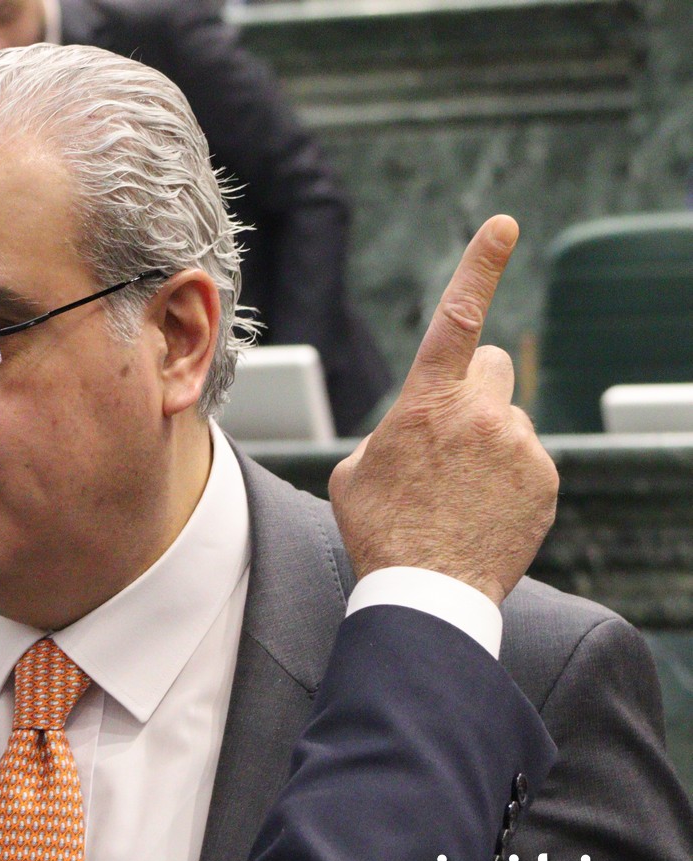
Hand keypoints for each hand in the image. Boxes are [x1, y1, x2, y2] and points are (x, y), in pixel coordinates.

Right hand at [329, 216, 557, 604]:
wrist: (426, 592)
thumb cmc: (380, 531)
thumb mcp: (357, 471)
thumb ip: (389, 433)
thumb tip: (414, 434)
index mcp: (426, 402)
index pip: (458, 316)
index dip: (480, 265)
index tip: (503, 225)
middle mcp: (482, 413)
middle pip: (496, 368)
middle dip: (476, 390)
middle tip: (451, 436)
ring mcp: (520, 446)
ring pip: (509, 423)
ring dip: (488, 446)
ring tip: (457, 498)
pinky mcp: (546, 480)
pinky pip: (527, 462)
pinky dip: (508, 482)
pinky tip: (479, 516)